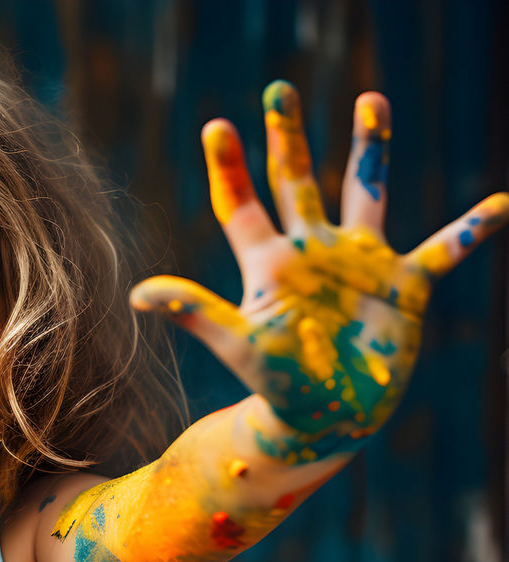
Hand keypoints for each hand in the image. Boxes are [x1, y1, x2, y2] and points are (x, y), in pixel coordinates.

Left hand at [132, 80, 506, 460]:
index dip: (230, 167)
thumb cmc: (278, 387)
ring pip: (366, 192)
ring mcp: (360, 265)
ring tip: (371, 99)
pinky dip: (472, 230)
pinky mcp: (404, 288)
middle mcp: (313, 253)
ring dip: (370, 148)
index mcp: (271, 264)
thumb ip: (197, 313)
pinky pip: (445, 250)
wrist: (326, 421)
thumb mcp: (239, 345)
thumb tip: (138, 295)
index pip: (243, 206)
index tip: (216, 125)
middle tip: (278, 90)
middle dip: (288, 137)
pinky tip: (501, 205)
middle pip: (297, 182)